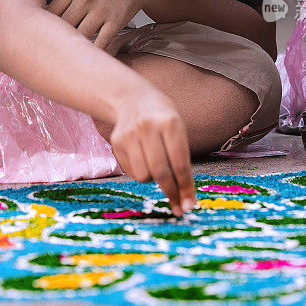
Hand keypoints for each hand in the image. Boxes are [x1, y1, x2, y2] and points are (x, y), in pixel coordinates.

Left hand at [45, 0, 151, 49]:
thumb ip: (60, 4)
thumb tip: (39, 22)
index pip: (50, 12)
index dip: (41, 27)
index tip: (36, 40)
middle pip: (63, 25)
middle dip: (55, 40)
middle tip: (47, 56)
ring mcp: (101, 10)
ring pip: (80, 35)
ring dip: (73, 48)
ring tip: (65, 61)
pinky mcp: (115, 21)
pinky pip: (101, 42)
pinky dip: (93, 52)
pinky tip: (87, 59)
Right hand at [109, 87, 195, 216]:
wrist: (133, 100)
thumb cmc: (163, 119)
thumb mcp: (179, 129)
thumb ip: (182, 160)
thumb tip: (186, 199)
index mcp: (169, 122)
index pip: (180, 163)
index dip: (185, 188)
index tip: (190, 205)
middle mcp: (147, 127)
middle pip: (160, 172)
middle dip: (171, 192)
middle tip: (178, 205)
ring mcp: (129, 134)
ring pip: (143, 176)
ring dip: (154, 180)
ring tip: (157, 167)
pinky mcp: (116, 142)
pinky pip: (131, 172)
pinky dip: (141, 173)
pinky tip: (144, 160)